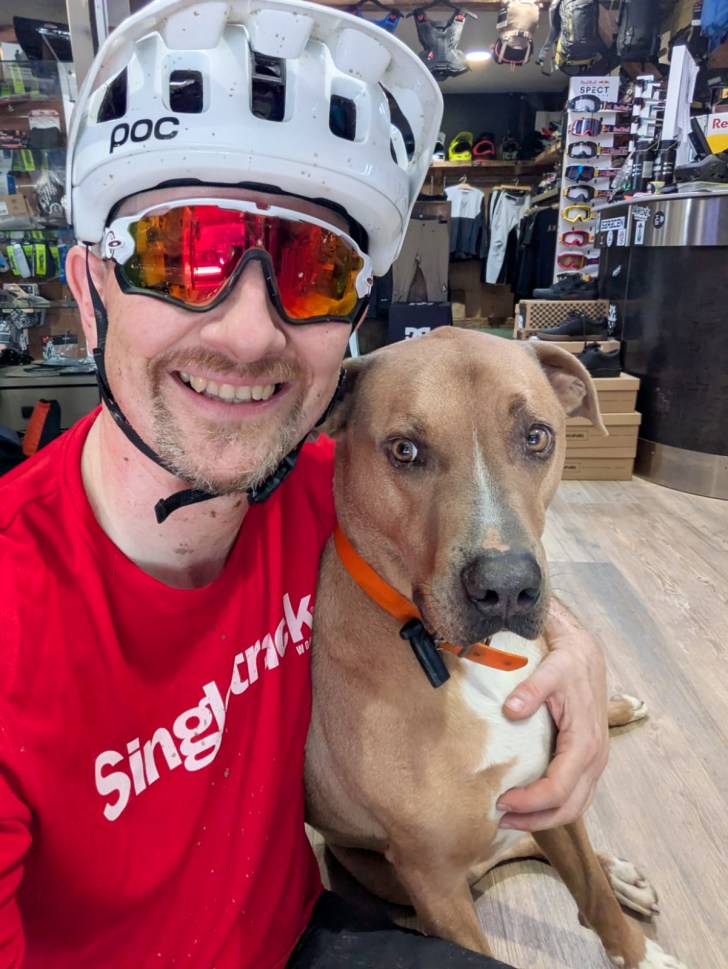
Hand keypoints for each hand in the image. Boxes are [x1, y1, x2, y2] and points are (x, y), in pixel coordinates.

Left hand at [496, 599, 607, 830]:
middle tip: (500, 819)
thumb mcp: (550, 670)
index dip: (530, 802)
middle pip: (569, 808)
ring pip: (575, 807)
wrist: (586, 654)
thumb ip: (531, 689)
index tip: (501, 801)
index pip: (558, 788)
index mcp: (585, 743)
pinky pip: (575, 794)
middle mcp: (595, 758)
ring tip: (511, 819)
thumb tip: (510, 710)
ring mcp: (595, 762)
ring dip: (544, 818)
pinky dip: (553, 807)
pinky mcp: (588, 759)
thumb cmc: (568, 662)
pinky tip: (529, 805)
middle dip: (535, 820)